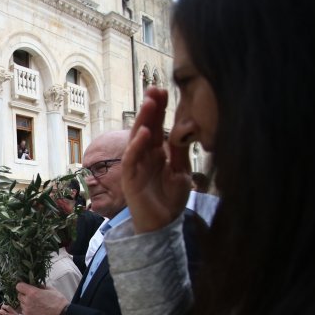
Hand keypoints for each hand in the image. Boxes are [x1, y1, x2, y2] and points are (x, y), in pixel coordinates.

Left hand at [16, 283, 67, 314]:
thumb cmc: (58, 301)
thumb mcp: (51, 289)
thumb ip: (40, 286)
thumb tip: (35, 285)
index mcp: (32, 292)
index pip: (19, 286)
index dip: (22, 286)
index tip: (25, 287)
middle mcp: (27, 301)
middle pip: (19, 295)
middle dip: (24, 294)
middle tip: (31, 296)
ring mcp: (27, 310)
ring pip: (21, 304)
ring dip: (26, 303)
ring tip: (35, 304)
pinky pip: (24, 311)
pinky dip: (27, 310)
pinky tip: (35, 310)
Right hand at [123, 87, 191, 232]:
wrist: (163, 225)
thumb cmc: (171, 200)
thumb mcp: (182, 172)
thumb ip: (180, 152)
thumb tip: (184, 127)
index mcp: (158, 153)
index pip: (158, 126)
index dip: (160, 109)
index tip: (165, 91)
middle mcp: (145, 156)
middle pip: (145, 127)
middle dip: (150, 109)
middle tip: (155, 89)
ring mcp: (136, 166)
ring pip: (136, 139)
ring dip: (142, 121)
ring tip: (149, 104)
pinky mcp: (130, 179)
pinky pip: (131, 159)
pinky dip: (136, 146)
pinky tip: (145, 134)